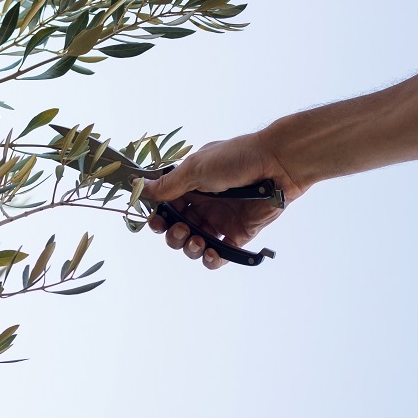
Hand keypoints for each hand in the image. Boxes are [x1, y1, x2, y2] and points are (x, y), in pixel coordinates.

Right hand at [142, 127, 305, 269]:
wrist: (278, 163)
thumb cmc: (237, 158)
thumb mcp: (196, 168)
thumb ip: (168, 184)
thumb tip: (139, 186)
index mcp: (191, 185)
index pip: (166, 207)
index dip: (157, 217)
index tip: (154, 221)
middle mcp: (204, 204)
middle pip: (177, 229)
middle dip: (173, 235)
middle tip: (180, 229)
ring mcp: (221, 220)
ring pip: (195, 243)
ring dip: (189, 247)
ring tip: (196, 240)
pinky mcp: (239, 234)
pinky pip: (219, 254)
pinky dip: (210, 259)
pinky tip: (210, 253)